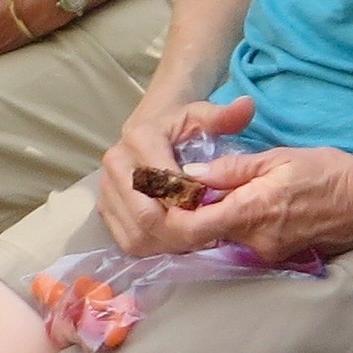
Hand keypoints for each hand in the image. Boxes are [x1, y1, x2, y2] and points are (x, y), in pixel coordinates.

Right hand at [93, 96, 258, 252]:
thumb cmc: (181, 126)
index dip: (191, 203)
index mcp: (140, 139)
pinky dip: (153, 247)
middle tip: (207, 235)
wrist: (151, 128)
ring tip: (195, 239)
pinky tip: (176, 241)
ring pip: (137, 232)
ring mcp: (106, 188)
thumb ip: (225, 116)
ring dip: (167, 243)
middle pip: (146, 213)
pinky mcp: (105, 207)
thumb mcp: (203, 116)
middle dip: (179, 229)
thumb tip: (248, 106)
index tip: (214, 209)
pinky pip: (127, 240)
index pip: (165, 183)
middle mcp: (116, 164)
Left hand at [171, 138, 352, 264]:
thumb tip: (192, 174)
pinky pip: (245, 240)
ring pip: (225, 235)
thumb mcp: (279, 157)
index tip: (166, 194)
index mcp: (253, 210)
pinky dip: (238, 222)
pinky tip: (248, 203)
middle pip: (206, 231)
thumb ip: (233, 168)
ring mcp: (266, 253)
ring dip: (217, 215)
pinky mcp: (276, 256)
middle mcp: (256, 240)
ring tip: (220, 190)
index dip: (174, 212)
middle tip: (188, 186)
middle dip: (193, 210)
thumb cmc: (328, 172)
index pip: (195, 223)